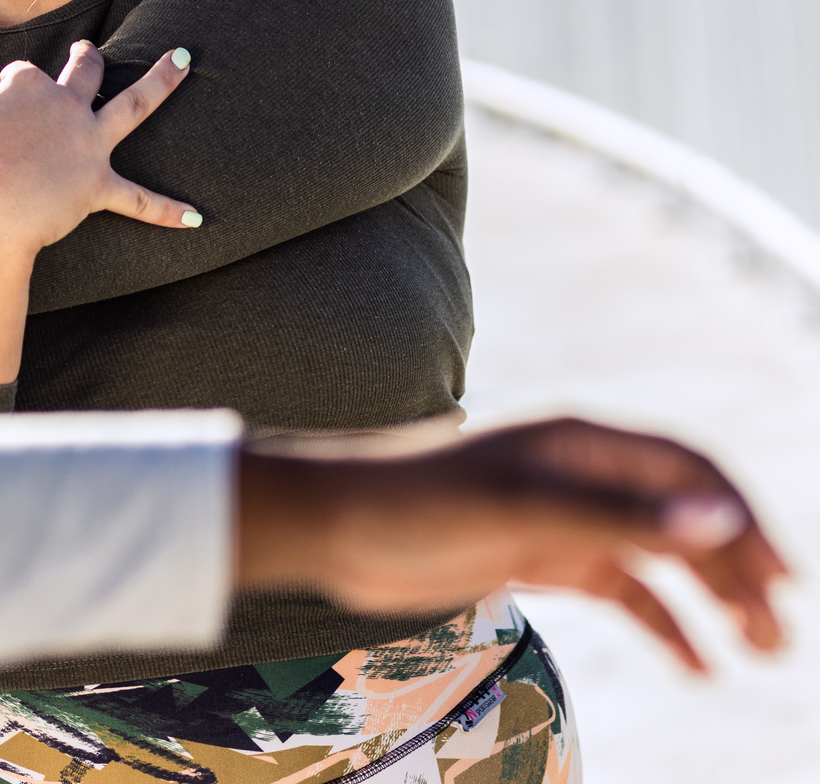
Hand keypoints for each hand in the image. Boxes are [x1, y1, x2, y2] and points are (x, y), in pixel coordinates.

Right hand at [0, 40, 199, 250]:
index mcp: (27, 85)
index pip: (23, 75)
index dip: (8, 95)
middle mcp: (66, 105)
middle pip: (86, 70)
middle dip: (87, 58)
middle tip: (88, 52)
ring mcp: (87, 143)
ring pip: (135, 103)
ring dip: (163, 79)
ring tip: (184, 60)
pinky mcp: (98, 186)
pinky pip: (140, 200)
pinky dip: (166, 210)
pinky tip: (196, 217)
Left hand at [240, 418, 789, 672]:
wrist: (332, 525)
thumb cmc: (416, 501)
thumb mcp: (520, 511)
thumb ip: (617, 519)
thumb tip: (719, 521)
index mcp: (580, 442)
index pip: (687, 470)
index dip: (740, 516)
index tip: (782, 579)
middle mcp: (578, 472)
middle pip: (682, 517)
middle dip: (736, 569)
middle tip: (776, 634)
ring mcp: (560, 515)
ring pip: (658, 557)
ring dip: (711, 599)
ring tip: (757, 651)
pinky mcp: (537, 555)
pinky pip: (620, 588)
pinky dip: (662, 623)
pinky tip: (696, 664)